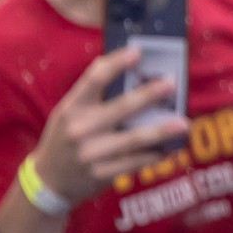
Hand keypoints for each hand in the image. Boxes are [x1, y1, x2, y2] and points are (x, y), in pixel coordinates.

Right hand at [31, 45, 189, 202]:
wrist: (49, 180)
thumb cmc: (65, 137)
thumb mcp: (69, 113)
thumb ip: (93, 96)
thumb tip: (130, 72)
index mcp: (72, 107)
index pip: (94, 79)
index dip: (115, 64)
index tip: (136, 52)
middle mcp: (80, 128)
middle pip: (121, 107)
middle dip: (148, 95)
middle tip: (171, 84)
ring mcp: (91, 153)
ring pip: (133, 139)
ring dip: (161, 131)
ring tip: (183, 124)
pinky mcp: (101, 173)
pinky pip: (134, 162)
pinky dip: (154, 155)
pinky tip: (169, 148)